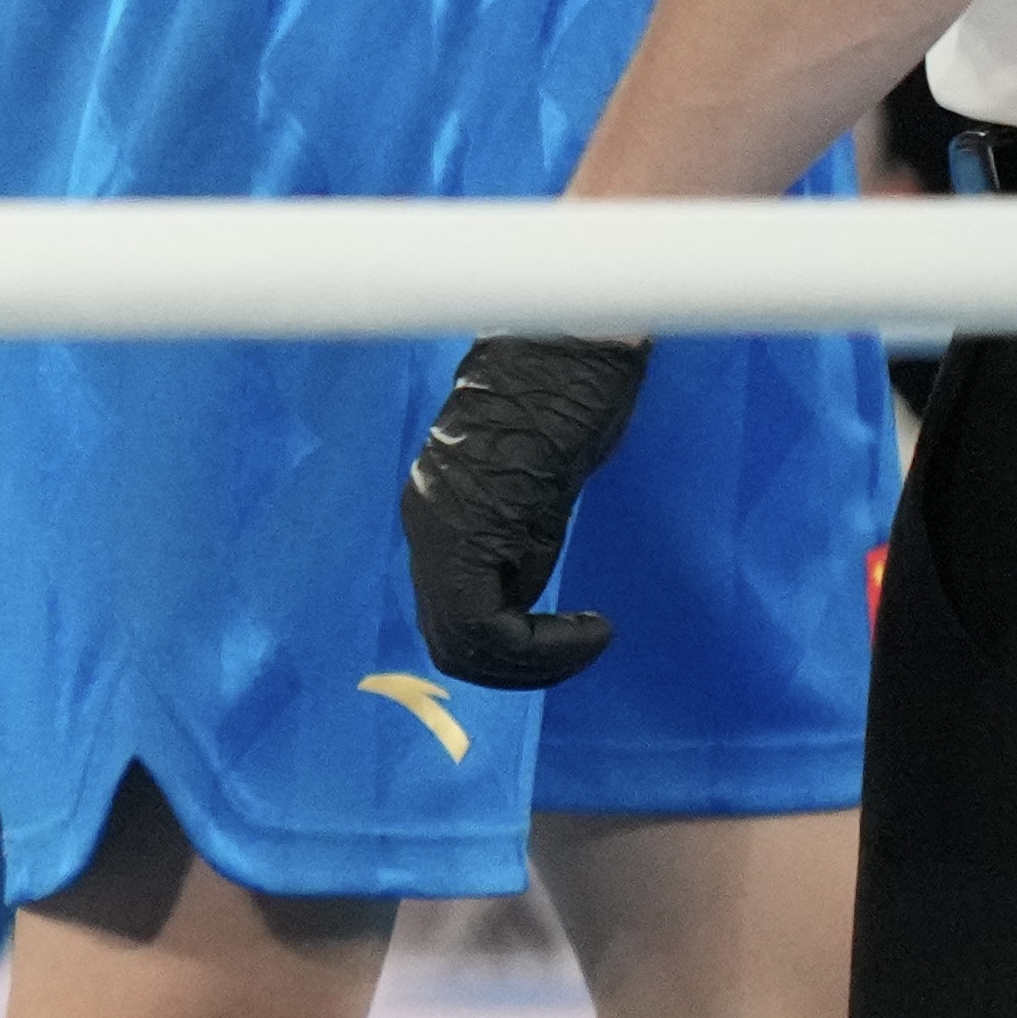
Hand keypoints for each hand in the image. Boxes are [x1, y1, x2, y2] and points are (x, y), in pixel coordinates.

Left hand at [403, 330, 650, 688]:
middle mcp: (422, 524)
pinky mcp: (463, 527)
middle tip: (582, 645)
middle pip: (450, 641)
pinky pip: (487, 624)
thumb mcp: (535, 499)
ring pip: (462, 642)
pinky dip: (545, 646)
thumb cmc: (564, 406)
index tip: (577, 632)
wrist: (563, 351)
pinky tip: (594, 626)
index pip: (449, 617)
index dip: (512, 652)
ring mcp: (435, 526)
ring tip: (591, 636)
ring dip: (537, 662)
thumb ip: (513, 552)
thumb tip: (516, 606)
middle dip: (522, 667)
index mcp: (434, 514)